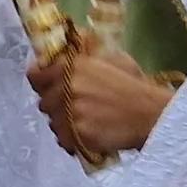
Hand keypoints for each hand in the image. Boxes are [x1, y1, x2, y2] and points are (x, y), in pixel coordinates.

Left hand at [26, 44, 171, 160]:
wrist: (151, 114)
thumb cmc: (135, 85)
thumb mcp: (113, 58)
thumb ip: (87, 54)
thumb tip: (71, 45)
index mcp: (73, 66)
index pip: (35, 75)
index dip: (39, 80)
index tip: (45, 85)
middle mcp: (68, 88)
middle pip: (43, 102)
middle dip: (56, 105)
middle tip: (73, 108)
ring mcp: (71, 113)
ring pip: (53, 123)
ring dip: (64, 123)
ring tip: (84, 122)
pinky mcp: (78, 135)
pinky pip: (63, 140)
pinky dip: (72, 140)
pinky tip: (87, 135)